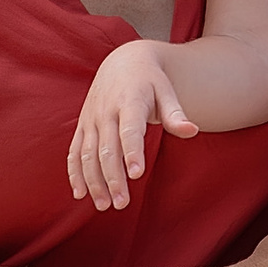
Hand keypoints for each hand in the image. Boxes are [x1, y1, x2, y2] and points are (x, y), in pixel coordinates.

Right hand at [68, 41, 194, 211]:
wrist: (123, 61)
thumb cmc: (151, 81)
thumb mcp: (166, 91)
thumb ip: (176, 114)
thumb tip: (193, 131)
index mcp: (129, 101)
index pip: (130, 130)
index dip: (132, 152)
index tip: (136, 174)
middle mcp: (106, 111)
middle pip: (107, 148)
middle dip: (112, 177)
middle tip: (122, 203)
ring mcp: (91, 119)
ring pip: (88, 154)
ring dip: (94, 181)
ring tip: (105, 205)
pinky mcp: (82, 126)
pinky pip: (74, 151)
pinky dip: (75, 173)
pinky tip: (80, 194)